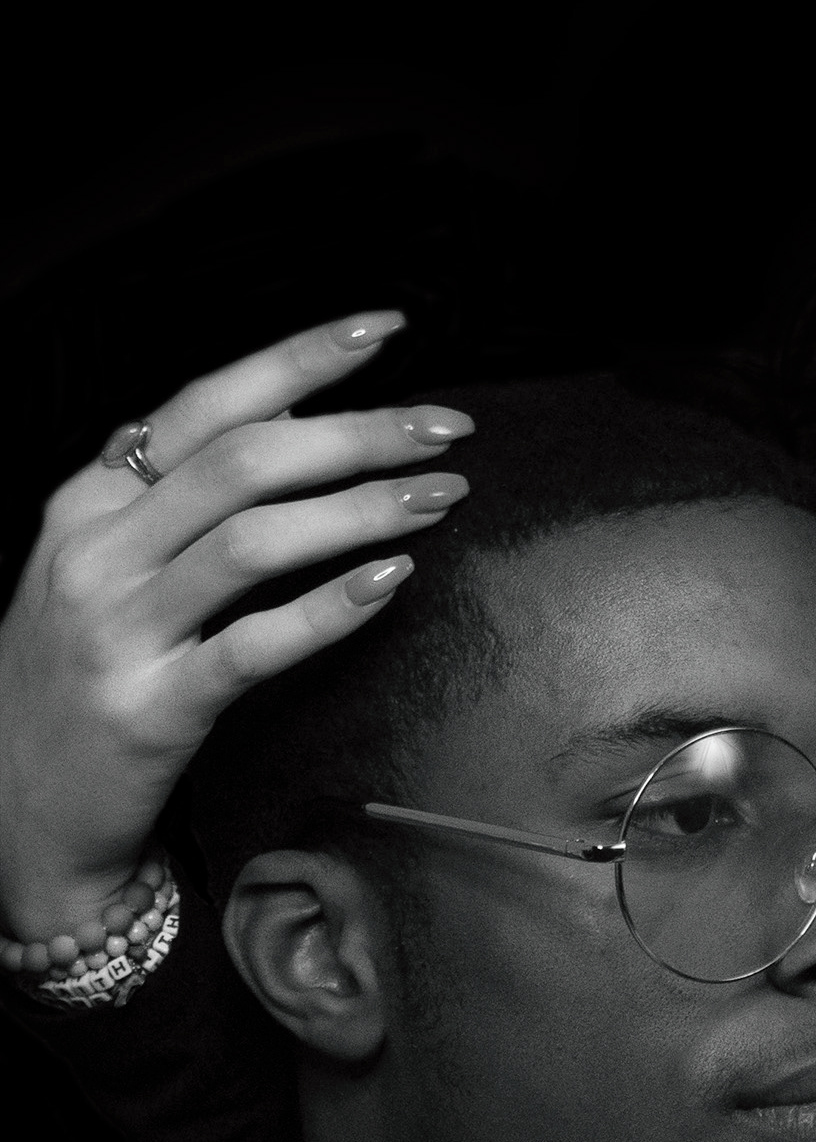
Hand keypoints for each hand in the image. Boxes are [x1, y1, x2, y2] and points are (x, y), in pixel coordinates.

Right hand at [0, 312, 470, 955]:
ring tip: (441, 495)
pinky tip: (392, 581)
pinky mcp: (151, 710)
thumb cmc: (82, 671)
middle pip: (245, 462)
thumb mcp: (101, 561)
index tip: (386, 330)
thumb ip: (172, 486)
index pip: (205, 403)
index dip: (299, 357)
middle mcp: (95, 555)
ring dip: (362, 509)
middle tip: (448, 426)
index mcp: (88, 504)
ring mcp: (118, 632)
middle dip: (359, 432)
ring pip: (254, 542)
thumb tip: (283, 405)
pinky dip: (329, 608)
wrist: (16, 811)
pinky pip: (254, 647)